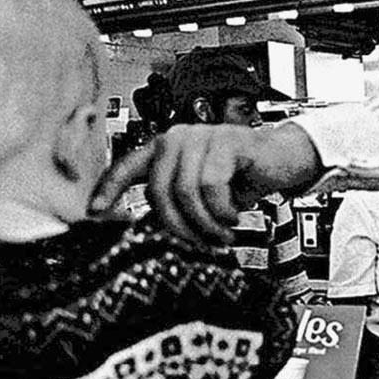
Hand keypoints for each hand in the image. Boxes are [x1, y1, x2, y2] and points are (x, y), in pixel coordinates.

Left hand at [89, 123, 321, 245]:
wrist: (284, 160)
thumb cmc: (242, 178)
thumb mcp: (204, 192)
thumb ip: (178, 201)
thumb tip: (155, 231)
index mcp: (166, 148)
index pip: (128, 166)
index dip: (108, 188)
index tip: (94, 212)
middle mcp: (178, 138)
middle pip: (159, 190)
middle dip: (180, 225)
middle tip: (202, 242)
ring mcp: (202, 136)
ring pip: (186, 191)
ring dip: (207, 221)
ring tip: (223, 231)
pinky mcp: (227, 141)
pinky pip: (212, 185)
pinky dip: (224, 208)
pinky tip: (235, 212)